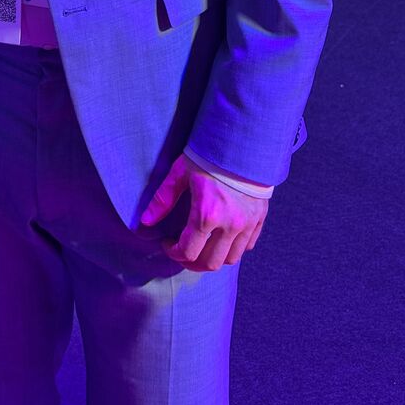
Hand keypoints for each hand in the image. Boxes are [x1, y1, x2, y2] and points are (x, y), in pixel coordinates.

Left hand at [140, 154, 267, 271]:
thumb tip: (145, 222)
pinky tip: (221, 236)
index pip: (188, 252)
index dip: (173, 253)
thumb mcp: (180, 172)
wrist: (242, 141)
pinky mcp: (259, 219)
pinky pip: (247, 246)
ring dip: (212, 257)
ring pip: (230, 259)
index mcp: (207, 214)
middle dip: (192, 262)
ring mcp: (247, 224)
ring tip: (201, 245)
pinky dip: (233, 248)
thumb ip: (163, 199)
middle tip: (182, 251)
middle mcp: (230, 225)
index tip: (167, 243)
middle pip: (210, 263)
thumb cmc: (208, 155)